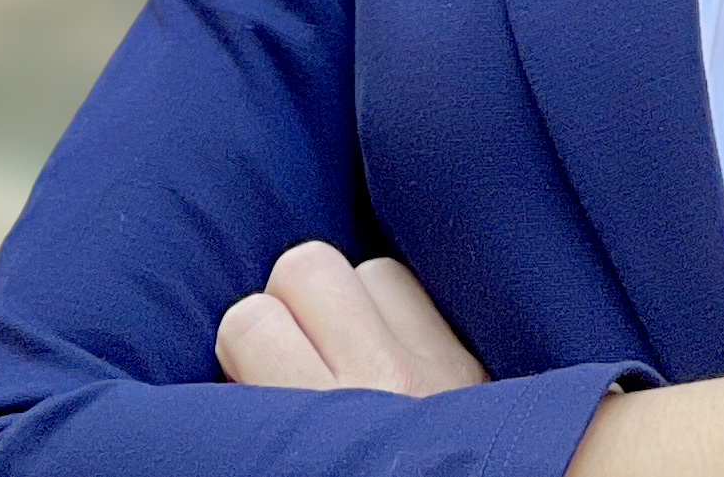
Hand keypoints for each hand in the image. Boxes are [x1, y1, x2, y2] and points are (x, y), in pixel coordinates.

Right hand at [215, 242, 488, 395]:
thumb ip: (266, 400)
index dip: (246, 342)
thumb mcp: (289, 460)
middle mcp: (380, 385)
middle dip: (294, 303)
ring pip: (375, 270)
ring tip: (358, 364)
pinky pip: (432, 301)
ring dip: (360, 306)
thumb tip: (247, 349)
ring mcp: (437, 370)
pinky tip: (404, 362)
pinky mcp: (478, 369)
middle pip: (308, 267)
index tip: (252, 375)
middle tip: (301, 360)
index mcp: (317, 420)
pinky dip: (410, 322)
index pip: (249, 321)